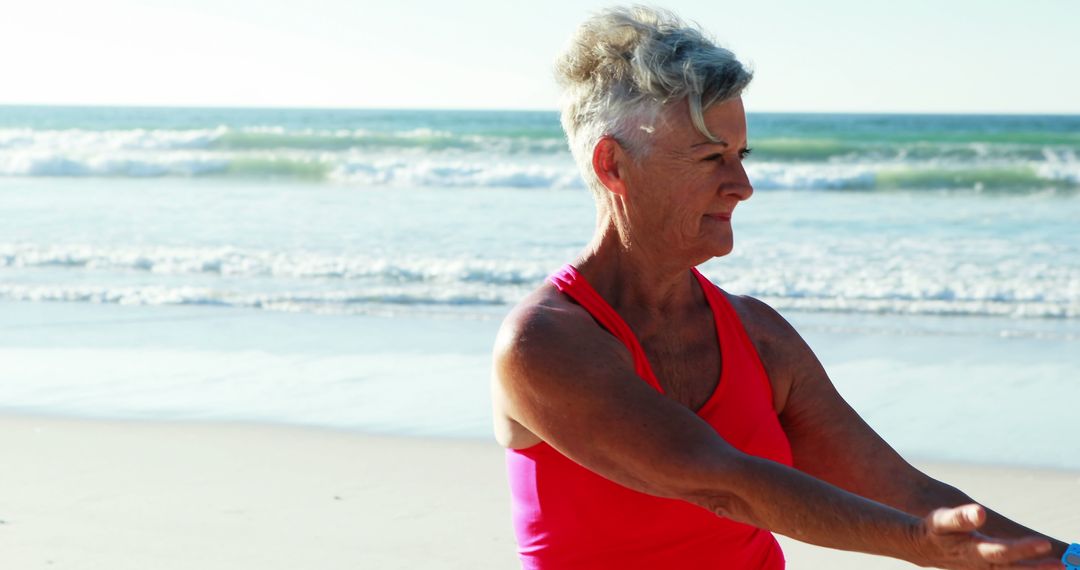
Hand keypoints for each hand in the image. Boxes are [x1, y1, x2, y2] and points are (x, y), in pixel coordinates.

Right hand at [914, 504, 1062, 568]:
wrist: (925, 549)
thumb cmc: (935, 531)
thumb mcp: (942, 521)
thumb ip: (960, 517)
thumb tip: (979, 511)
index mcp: (972, 551)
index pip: (1000, 552)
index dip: (1022, 549)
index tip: (1044, 544)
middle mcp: (981, 564)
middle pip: (1012, 568)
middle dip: (1037, 567)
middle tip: (1061, 564)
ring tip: (1060, 567)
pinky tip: (1043, 567)